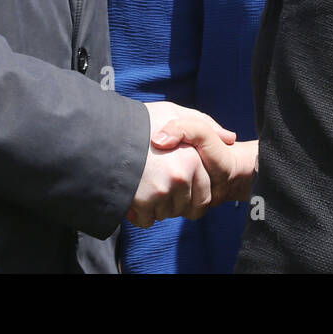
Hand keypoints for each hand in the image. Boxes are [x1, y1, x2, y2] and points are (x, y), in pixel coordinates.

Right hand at [127, 102, 238, 227]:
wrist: (103, 132)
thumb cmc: (139, 122)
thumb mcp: (174, 113)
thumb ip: (204, 124)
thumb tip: (230, 138)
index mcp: (192, 159)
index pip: (204, 198)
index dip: (189, 195)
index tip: (173, 184)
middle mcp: (181, 176)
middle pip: (184, 208)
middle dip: (172, 202)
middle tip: (155, 184)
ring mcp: (162, 190)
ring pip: (165, 215)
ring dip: (154, 207)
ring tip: (142, 185)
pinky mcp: (143, 201)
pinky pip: (147, 220)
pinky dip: (139, 214)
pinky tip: (133, 196)